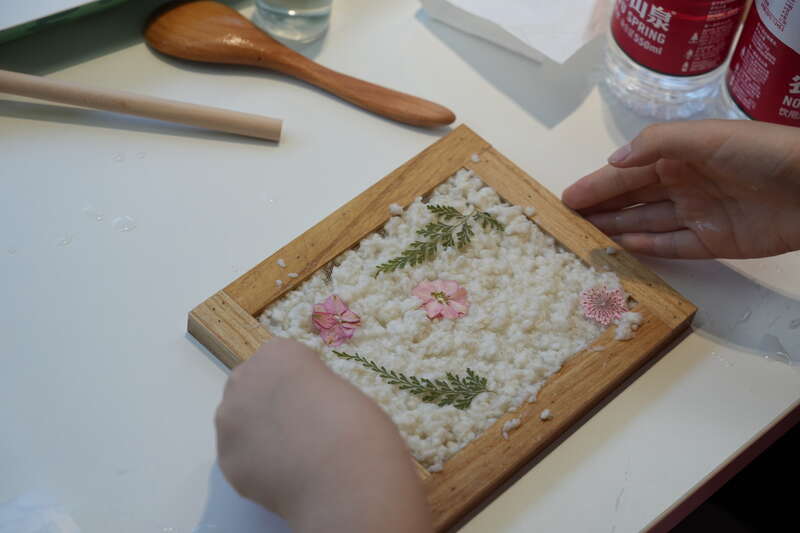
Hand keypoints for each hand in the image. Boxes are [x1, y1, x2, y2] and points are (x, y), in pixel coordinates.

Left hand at [215, 338, 431, 532]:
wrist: (345, 479)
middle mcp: (245, 380)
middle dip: (269, 402)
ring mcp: (229, 421)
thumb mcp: (341, 389)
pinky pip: (241, 457)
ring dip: (257, 432)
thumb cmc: (358, 427)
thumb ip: (311, 390)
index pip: (279, 359)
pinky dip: (257, 465)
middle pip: (250, 385)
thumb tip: (302, 410)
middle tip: (298, 427)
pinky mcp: (225, 460)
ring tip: (291, 455)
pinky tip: (283, 475)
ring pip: (238, 421)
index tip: (315, 399)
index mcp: (278, 354)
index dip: (298, 381)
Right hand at [562, 120, 799, 258]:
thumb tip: (612, 162)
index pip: (626, 173)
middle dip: (599, 209)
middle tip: (565, 223)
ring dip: (615, 230)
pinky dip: (647, 249)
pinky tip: (622, 250)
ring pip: (646, 223)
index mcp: (678, 156)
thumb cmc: (760, 153)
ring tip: (583, 239)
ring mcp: (697, 214)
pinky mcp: (713, 242)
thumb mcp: (705, 137)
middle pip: (631, 200)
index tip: (565, 199)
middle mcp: (682, 184)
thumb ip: (656, 145)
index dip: (595, 185)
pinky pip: (672, 246)